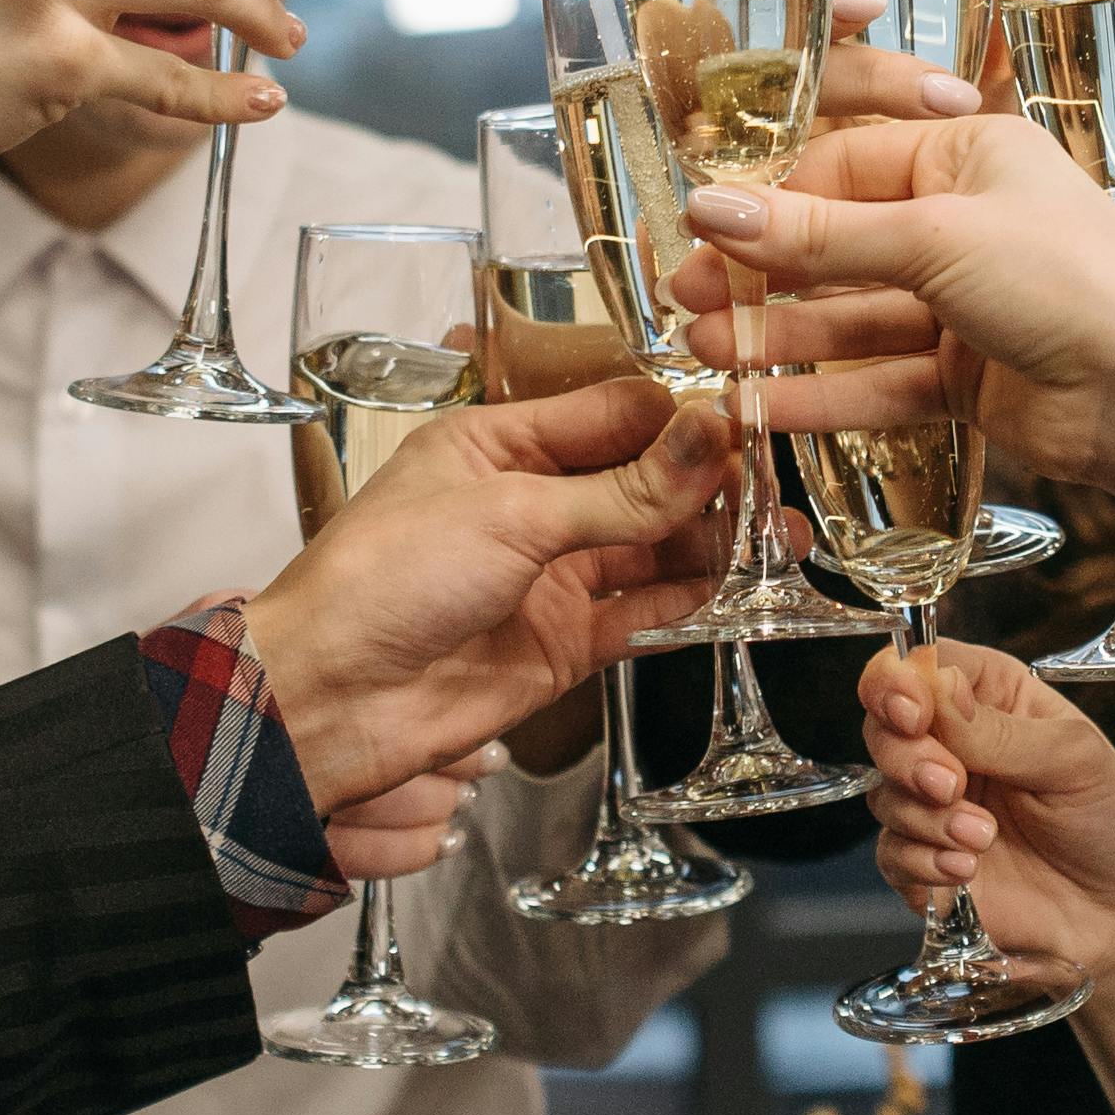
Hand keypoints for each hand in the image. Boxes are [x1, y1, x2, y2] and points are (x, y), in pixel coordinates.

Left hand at [248, 378, 733, 812]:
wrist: (333, 699)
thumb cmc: (384, 582)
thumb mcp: (510, 514)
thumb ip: (620, 489)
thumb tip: (707, 435)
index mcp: (498, 444)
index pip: (613, 414)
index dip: (681, 419)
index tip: (749, 419)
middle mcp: (529, 503)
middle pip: (641, 480)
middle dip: (709, 480)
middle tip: (780, 480)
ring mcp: (549, 575)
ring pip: (651, 547)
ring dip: (712, 541)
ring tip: (781, 535)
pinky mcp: (564, 641)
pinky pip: (643, 612)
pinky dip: (691, 600)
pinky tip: (740, 585)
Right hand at [658, 111, 1114, 487]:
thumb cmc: (1074, 282)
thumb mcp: (934, 239)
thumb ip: (818, 236)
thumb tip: (712, 209)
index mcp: (968, 155)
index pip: (842, 165)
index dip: (769, 200)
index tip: (699, 231)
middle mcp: (965, 223)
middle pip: (839, 245)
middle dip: (762, 275)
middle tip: (686, 301)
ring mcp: (966, 305)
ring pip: (852, 318)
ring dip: (779, 337)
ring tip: (705, 355)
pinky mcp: (968, 378)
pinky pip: (879, 381)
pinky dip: (821, 394)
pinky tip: (759, 407)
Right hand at [857, 640, 1114, 987]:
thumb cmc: (1112, 822)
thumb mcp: (1076, 761)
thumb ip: (1000, 730)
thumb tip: (937, 689)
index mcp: (992, 697)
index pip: (920, 665)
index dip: (898, 683)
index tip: (914, 714)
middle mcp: (954, 745)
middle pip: (884, 726)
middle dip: (907, 756)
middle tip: (951, 785)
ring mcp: (936, 806)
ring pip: (884, 793)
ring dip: (926, 817)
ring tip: (984, 838)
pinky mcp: (926, 862)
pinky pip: (891, 853)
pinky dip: (923, 862)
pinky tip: (967, 869)